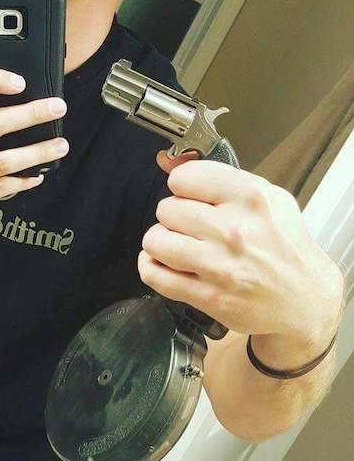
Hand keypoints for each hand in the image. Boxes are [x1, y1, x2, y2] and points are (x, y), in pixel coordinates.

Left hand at [137, 150, 343, 344]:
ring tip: (181, 247)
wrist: (307, 300)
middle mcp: (233, 230)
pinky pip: (154, 274)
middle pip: (166, 209)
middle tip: (193, 228)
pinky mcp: (208, 297)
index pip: (182, 178)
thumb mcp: (267, 198)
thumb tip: (166, 161)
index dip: (184, 187)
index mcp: (250, 198)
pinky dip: (153, 268)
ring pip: (154, 240)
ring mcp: (219, 266)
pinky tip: (169, 265)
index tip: (194, 197)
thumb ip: (217, 176)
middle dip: (174, 217)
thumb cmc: (282, 245)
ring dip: (163, 243)